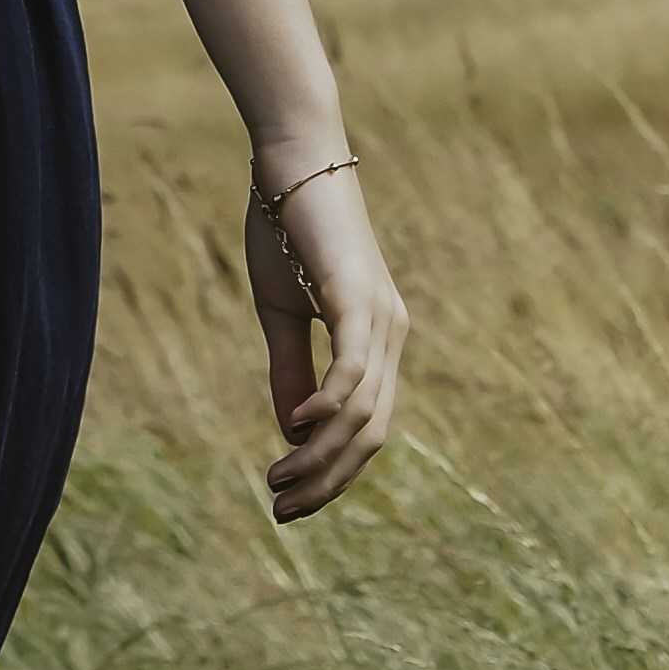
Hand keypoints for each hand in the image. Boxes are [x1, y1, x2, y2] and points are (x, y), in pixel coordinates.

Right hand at [245, 160, 406, 521]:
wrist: (290, 160)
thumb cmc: (286, 229)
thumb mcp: (281, 312)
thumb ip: (291, 370)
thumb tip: (292, 432)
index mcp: (377, 341)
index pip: (368, 429)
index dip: (333, 472)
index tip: (291, 500)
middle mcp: (390, 335)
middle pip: (372, 433)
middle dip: (328, 480)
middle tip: (282, 508)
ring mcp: (379, 316)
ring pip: (361, 411)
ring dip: (319, 455)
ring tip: (278, 480)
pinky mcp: (357, 295)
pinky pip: (352, 366)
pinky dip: (329, 404)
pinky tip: (298, 429)